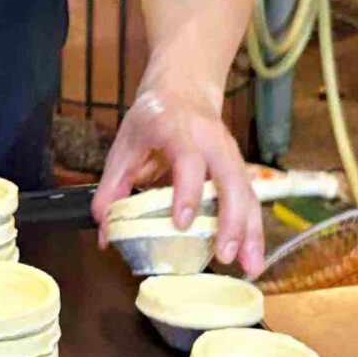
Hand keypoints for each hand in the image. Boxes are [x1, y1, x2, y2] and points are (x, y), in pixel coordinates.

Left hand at [90, 76, 265, 275]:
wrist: (183, 90)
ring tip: (250, 266)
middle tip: (225, 254)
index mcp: (179, 130)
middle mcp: (212, 141)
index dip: (188, 191)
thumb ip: (112, 187)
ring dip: (251, 231)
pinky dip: (253, 229)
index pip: (188, 159)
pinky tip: (252, 257)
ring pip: (248, 192)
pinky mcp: (239, 168)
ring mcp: (230, 154)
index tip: (182, 222)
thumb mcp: (125, 145)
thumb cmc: (152, 119)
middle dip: (231, 219)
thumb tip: (104, 230)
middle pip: (231, 179)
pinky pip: (251, 199)